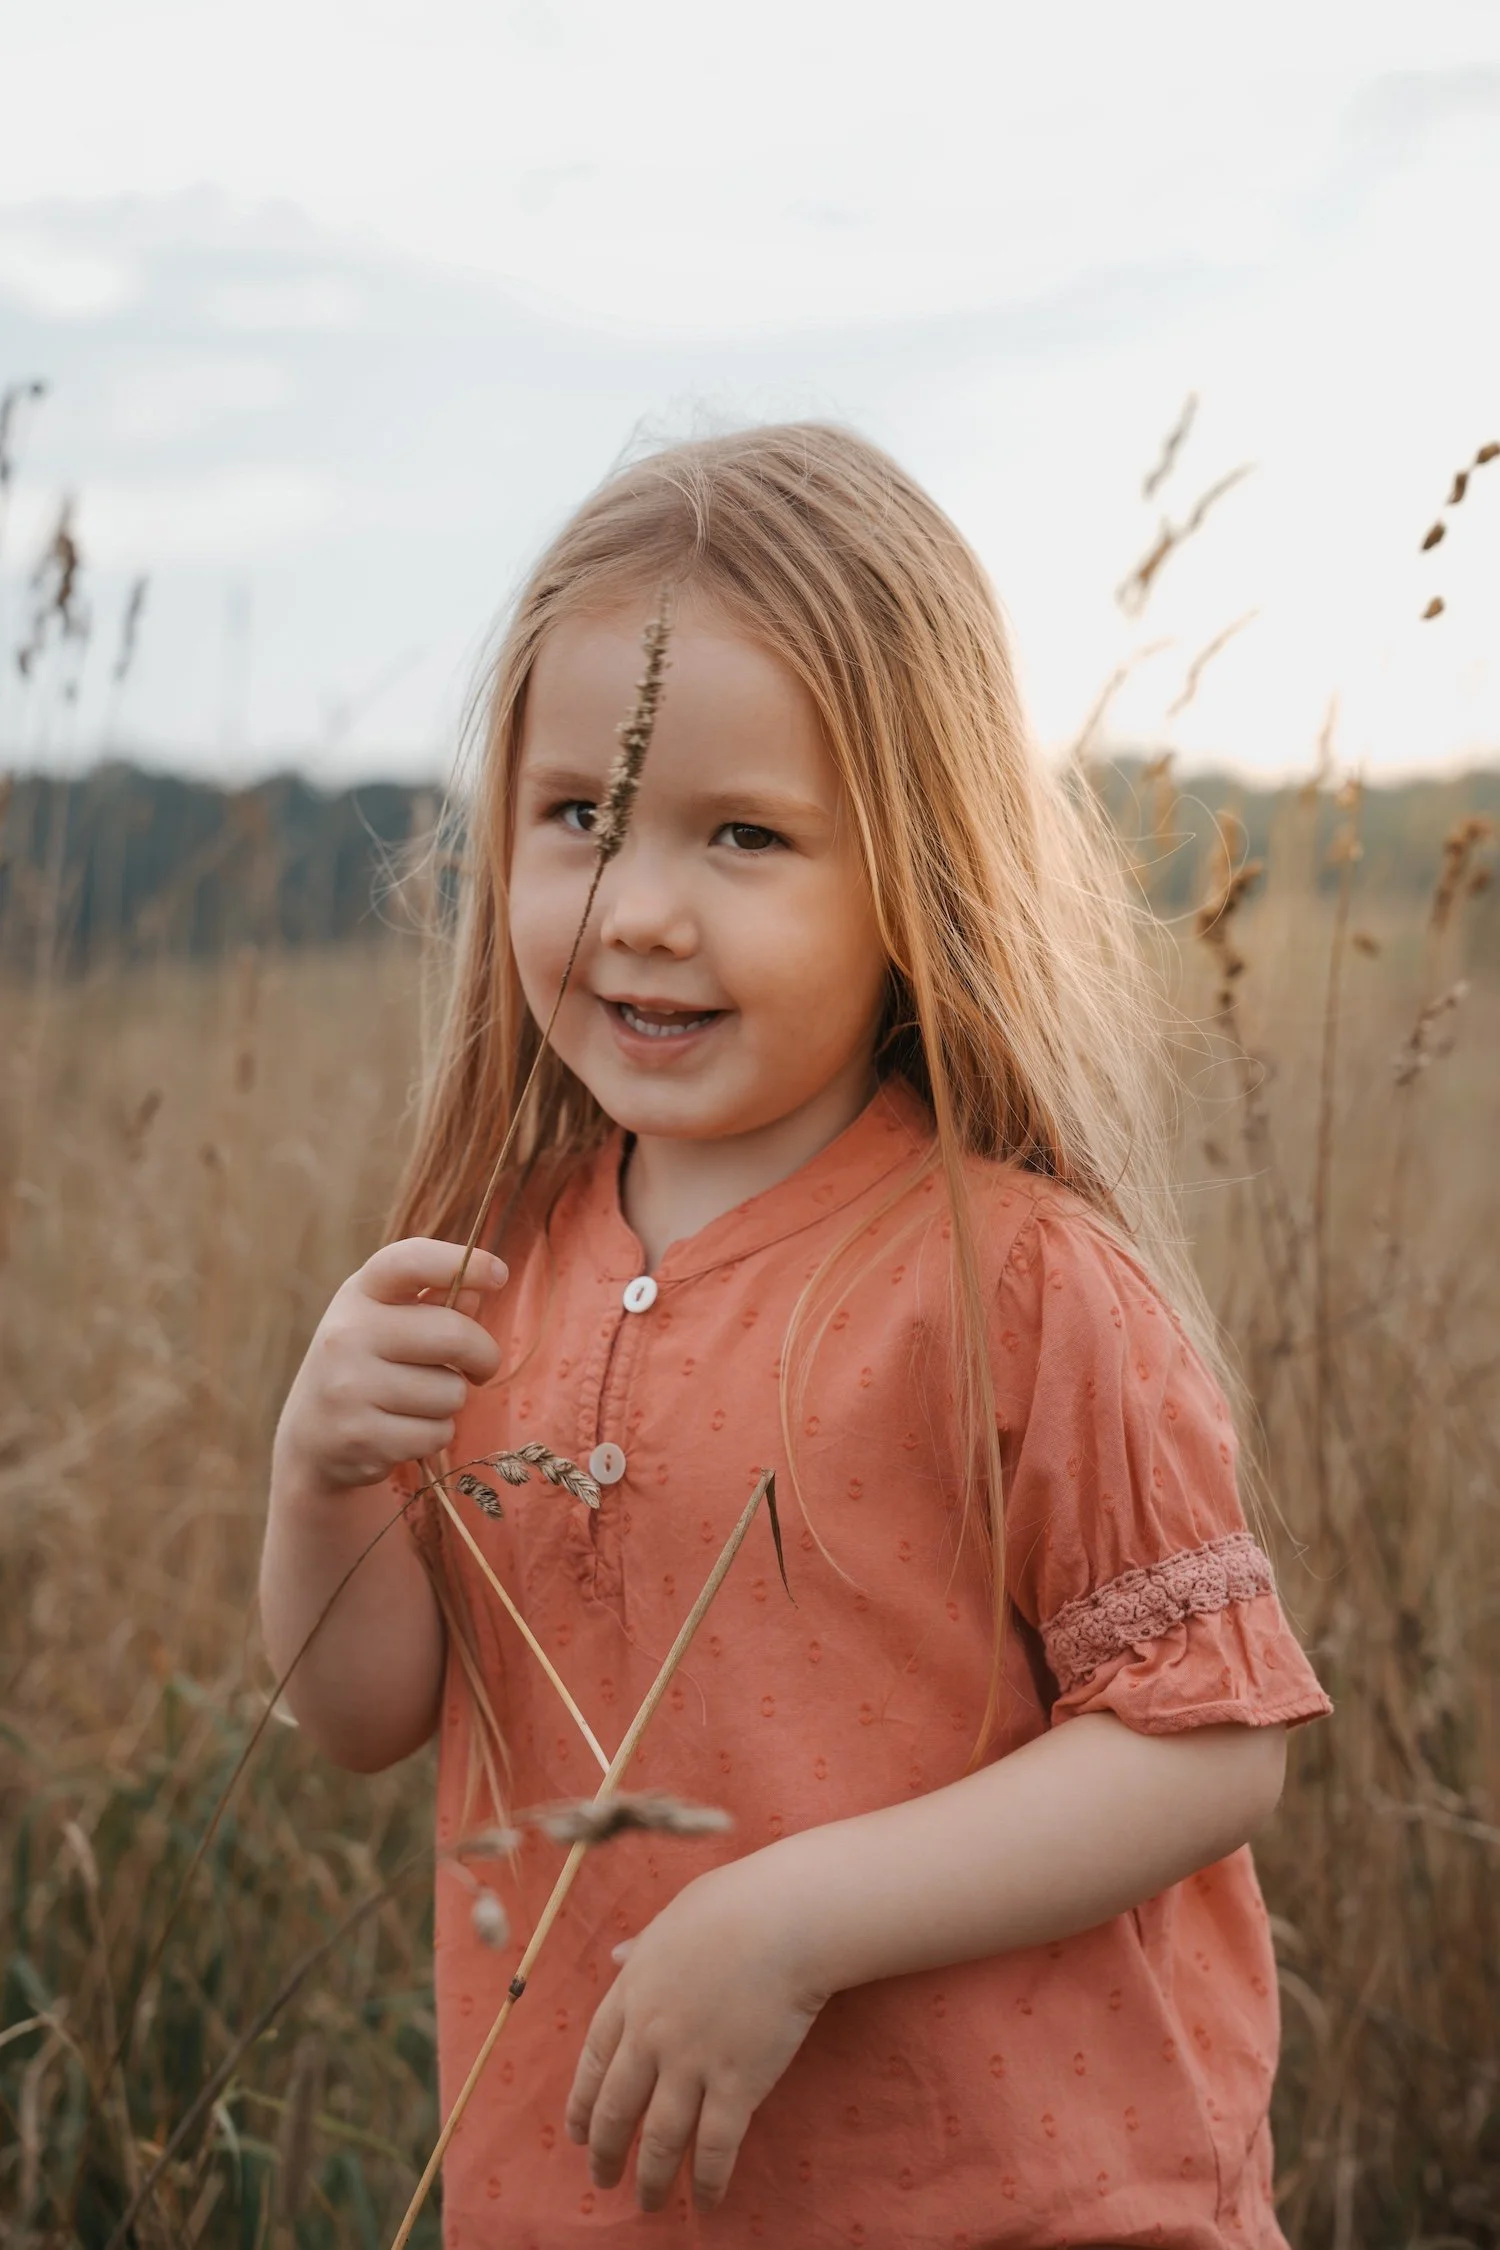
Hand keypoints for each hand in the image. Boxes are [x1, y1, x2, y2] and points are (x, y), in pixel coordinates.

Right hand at [273, 1237, 506, 1493]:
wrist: (310, 1438)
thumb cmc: (367, 1365)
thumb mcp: (388, 1321)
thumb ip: (434, 1303)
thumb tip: (475, 1294)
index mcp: (360, 1294)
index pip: (411, 1261)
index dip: (461, 1262)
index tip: (499, 1275)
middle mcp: (348, 1333)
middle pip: (454, 1335)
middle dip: (484, 1356)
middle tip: (480, 1368)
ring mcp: (349, 1387)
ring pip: (451, 1393)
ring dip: (450, 1402)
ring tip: (419, 1402)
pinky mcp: (360, 1436)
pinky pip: (436, 1434)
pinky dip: (434, 1435)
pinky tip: (404, 1430)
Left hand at [565, 1861, 826, 2213]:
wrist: (783, 1917)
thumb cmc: (734, 1903)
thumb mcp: (673, 1917)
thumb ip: (642, 1945)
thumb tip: (616, 1955)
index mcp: (632, 1992)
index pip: (594, 2060)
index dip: (582, 2102)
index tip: (575, 2132)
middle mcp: (652, 2035)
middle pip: (618, 2107)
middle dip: (606, 2151)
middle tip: (602, 2180)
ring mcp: (692, 2063)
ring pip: (661, 2138)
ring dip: (652, 2177)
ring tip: (648, 2204)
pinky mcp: (736, 2084)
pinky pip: (716, 2146)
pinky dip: (709, 2180)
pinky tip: (707, 2202)